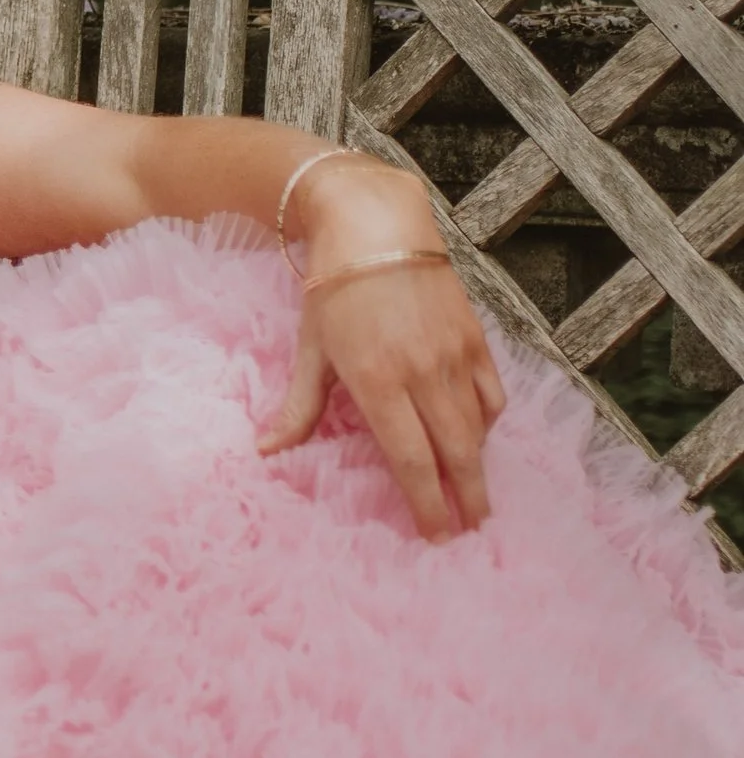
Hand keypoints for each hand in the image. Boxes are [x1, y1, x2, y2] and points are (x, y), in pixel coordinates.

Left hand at [258, 248, 505, 539]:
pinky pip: (491, 391)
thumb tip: (267, 452)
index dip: (426, 502)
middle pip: (453, 452)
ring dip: (478, 465)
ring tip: (477, 496)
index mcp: (378, 381)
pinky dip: (487, 420)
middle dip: (465, 497)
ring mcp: (454, 354)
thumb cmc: (332, 287)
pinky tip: (479, 436)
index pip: (410, 459)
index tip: (436, 534)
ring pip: (475, 426)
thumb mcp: (310, 348)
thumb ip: (298, 408)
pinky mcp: (474, 335)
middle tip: (472, 530)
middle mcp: (423, 373)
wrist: (376, 222)